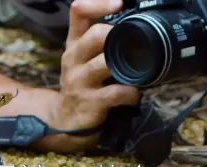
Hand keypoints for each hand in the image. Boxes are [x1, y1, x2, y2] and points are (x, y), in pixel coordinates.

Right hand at [33, 0, 139, 151]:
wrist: (67, 116)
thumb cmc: (82, 81)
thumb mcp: (82, 56)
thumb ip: (97, 39)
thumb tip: (129, 20)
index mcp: (74, 43)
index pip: (79, 12)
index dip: (99, 3)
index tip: (119, 3)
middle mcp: (73, 58)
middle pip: (96, 34)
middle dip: (119, 36)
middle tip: (135, 45)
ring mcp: (79, 80)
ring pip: (105, 63)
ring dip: (129, 66)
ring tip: (139, 72)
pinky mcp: (89, 101)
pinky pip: (115, 93)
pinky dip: (131, 93)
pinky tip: (134, 94)